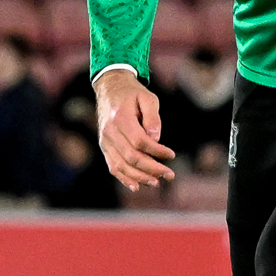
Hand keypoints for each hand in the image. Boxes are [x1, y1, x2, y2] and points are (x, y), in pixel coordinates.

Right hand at [94, 67, 174, 190]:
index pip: (140, 141)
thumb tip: (156, 139)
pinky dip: (124, 178)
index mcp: (120, 118)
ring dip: (140, 177)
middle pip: (131, 157)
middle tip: (170, 175)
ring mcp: (105, 141)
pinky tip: (136, 187)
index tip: (171, 155)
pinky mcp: (104, 147)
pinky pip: (113, 166)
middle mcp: (110, 132)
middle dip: (152, 169)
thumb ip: (153, 117)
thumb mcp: (147, 98)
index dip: (157, 151)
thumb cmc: (132, 94)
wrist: (109, 89)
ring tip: (157, 183)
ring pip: (121, 166)